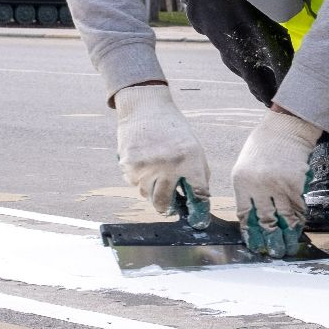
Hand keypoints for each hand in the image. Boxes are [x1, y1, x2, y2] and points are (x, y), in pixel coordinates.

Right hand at [114, 84, 211, 225]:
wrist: (146, 108)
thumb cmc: (173, 130)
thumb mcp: (194, 147)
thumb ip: (197, 174)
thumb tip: (198, 201)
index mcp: (190, 159)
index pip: (198, 193)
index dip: (198, 210)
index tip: (198, 220)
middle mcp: (168, 164)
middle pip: (164, 203)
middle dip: (167, 208)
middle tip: (169, 207)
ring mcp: (147, 165)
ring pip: (146, 195)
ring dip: (151, 190)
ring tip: (155, 173)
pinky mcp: (129, 164)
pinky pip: (133, 183)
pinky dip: (139, 178)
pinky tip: (144, 162)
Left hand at [230, 108, 322, 256]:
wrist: (284, 129)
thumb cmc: (263, 147)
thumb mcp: (245, 167)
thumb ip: (247, 191)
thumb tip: (252, 218)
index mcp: (242, 182)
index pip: (245, 215)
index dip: (251, 234)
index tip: (255, 246)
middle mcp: (259, 186)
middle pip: (264, 221)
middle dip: (269, 240)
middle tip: (273, 253)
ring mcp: (279, 185)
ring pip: (283, 218)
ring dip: (287, 236)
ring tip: (288, 248)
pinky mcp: (296, 184)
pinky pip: (298, 208)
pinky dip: (299, 221)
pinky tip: (299, 229)